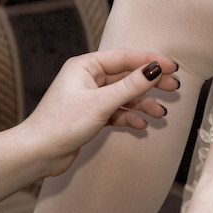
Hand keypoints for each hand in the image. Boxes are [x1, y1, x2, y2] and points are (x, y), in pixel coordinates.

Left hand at [20, 49, 179, 175]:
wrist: (38, 154)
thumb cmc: (61, 124)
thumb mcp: (101, 103)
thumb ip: (131, 86)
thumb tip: (155, 70)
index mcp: (86, 66)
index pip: (125, 57)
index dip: (150, 61)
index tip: (172, 67)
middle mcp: (89, 78)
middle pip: (128, 76)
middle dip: (151, 83)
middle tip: (174, 88)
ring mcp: (91, 97)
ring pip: (125, 95)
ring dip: (143, 104)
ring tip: (161, 113)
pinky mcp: (93, 115)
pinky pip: (118, 111)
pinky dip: (130, 116)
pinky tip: (141, 125)